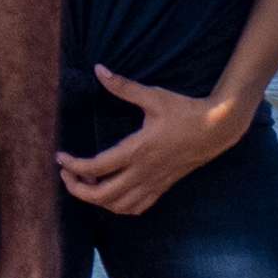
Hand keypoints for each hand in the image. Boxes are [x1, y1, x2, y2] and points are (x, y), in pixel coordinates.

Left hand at [60, 68, 252, 218]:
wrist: (217, 129)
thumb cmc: (185, 111)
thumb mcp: (153, 96)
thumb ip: (124, 87)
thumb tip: (99, 70)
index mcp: (138, 150)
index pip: (97, 167)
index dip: (74, 165)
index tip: (60, 157)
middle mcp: (144, 172)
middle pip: (103, 196)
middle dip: (77, 189)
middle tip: (66, 173)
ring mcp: (154, 182)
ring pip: (119, 206)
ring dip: (97, 200)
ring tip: (85, 182)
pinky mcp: (163, 187)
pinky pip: (137, 207)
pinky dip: (119, 207)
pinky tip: (111, 193)